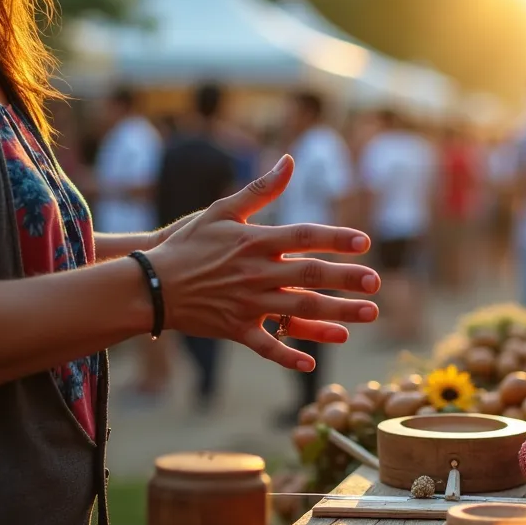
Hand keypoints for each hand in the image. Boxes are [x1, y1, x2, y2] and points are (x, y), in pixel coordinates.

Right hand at [146, 155, 380, 371]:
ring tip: (368, 315)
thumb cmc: (187, 243)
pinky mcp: (235, 328)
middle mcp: (256, 273)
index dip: (334, 238)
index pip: (303, 237)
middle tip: (375, 282)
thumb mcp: (221, 210)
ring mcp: (247, 303)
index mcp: (254, 242)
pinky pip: (266, 346)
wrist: (149, 284)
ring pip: (299, 311)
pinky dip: (287, 356)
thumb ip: (260, 189)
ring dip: (335, 315)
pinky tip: (313, 363)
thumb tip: (289, 161)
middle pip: (309, 275)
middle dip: (345, 280)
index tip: (364, 242)